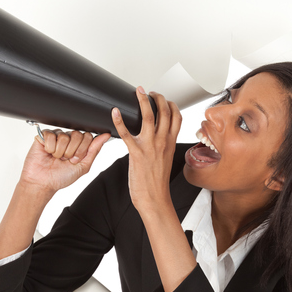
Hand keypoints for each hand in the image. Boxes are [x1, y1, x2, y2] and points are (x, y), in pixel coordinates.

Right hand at [19, 129, 110, 193]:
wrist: (43, 183)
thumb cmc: (61, 177)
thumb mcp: (83, 166)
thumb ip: (94, 150)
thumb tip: (106, 136)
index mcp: (78, 145)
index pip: (88, 136)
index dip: (83, 149)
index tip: (76, 159)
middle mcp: (68, 139)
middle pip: (78, 134)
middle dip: (72, 151)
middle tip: (65, 160)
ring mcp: (56, 136)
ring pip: (64, 136)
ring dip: (60, 152)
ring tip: (56, 158)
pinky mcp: (43, 136)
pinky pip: (51, 135)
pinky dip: (50, 148)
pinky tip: (48, 153)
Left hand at [112, 87, 181, 211]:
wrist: (154, 199)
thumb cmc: (157, 184)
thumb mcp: (165, 161)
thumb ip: (162, 147)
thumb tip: (157, 140)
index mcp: (170, 144)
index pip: (177, 117)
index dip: (171, 104)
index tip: (164, 99)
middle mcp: (162, 142)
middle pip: (165, 112)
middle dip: (158, 97)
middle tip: (150, 92)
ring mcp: (150, 147)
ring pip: (149, 117)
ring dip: (143, 101)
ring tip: (139, 92)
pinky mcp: (136, 153)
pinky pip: (126, 133)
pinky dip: (119, 120)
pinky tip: (115, 112)